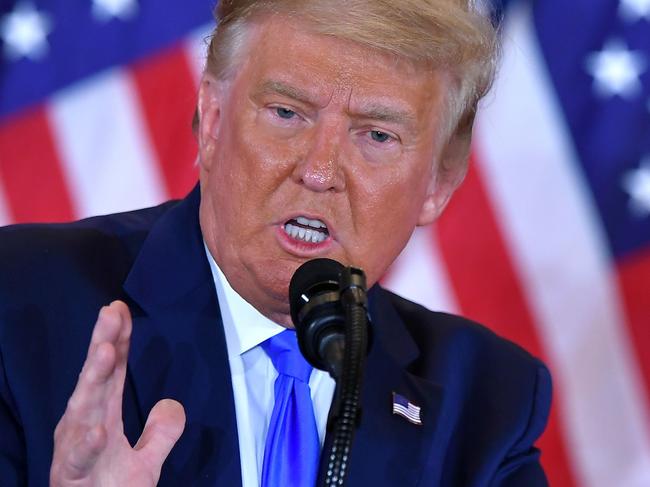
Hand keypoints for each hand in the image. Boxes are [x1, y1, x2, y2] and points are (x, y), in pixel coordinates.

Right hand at [50, 301, 184, 485]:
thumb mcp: (145, 463)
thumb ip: (160, 433)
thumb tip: (172, 404)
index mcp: (100, 418)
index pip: (111, 372)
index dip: (117, 341)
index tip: (121, 309)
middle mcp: (83, 427)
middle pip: (96, 380)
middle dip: (103, 344)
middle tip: (111, 313)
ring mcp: (76, 450)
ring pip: (83, 410)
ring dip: (94, 380)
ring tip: (105, 352)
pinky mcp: (72, 478)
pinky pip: (80, 459)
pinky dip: (89, 444)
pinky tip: (99, 430)